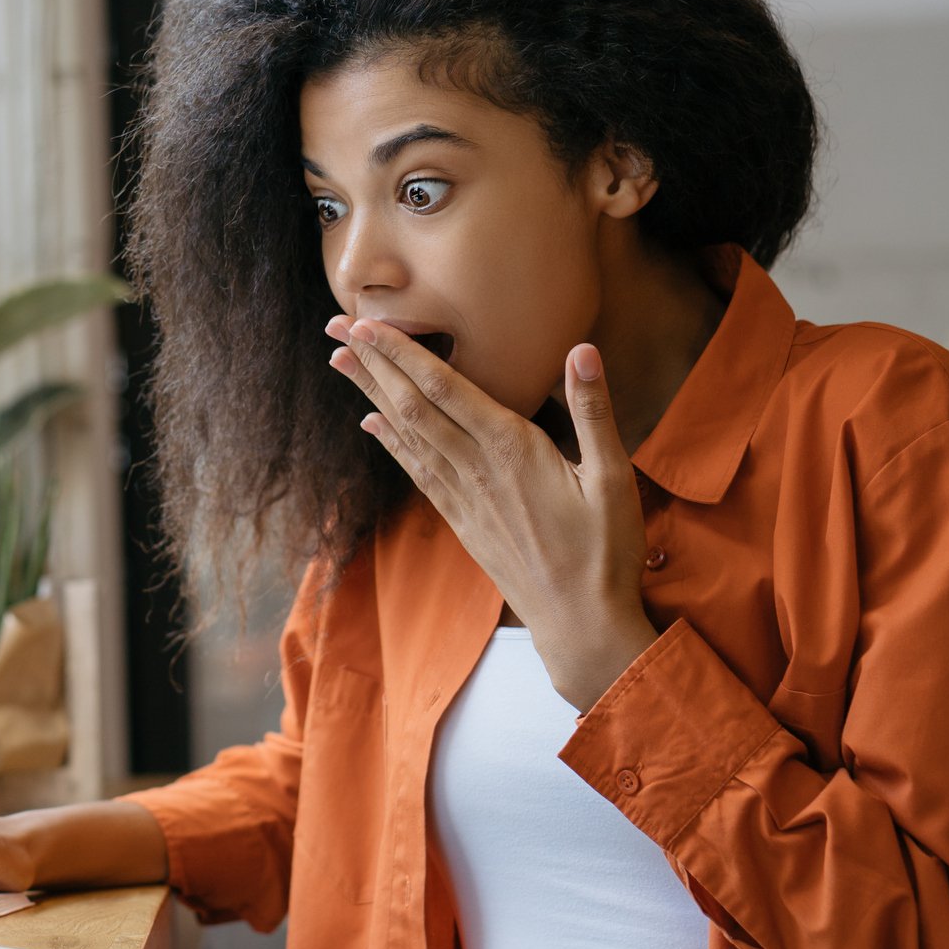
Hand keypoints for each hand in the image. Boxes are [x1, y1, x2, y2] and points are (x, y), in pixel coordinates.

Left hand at [326, 315, 658, 711]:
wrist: (578, 623)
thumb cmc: (604, 551)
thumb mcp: (613, 478)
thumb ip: (595, 411)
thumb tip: (583, 350)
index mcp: (512, 450)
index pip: (445, 388)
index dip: (402, 353)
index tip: (367, 325)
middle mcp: (475, 469)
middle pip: (412, 405)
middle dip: (373, 363)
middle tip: (335, 325)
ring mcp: (463, 497)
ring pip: (406, 434)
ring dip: (372, 394)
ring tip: (339, 362)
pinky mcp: (461, 520)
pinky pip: (416, 471)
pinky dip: (391, 442)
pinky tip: (371, 424)